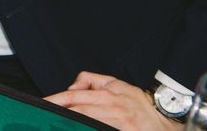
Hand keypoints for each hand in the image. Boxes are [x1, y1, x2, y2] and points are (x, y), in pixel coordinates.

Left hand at [44, 72, 181, 130]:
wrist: (164, 121)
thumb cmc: (139, 104)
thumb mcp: (117, 84)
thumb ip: (92, 80)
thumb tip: (72, 87)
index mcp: (106, 94)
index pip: (73, 96)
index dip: (55, 100)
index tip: (42, 104)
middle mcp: (110, 107)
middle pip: (77, 111)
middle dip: (58, 114)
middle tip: (42, 117)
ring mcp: (116, 122)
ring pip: (86, 121)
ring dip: (69, 123)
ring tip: (54, 124)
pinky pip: (97, 129)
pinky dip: (85, 128)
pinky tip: (74, 128)